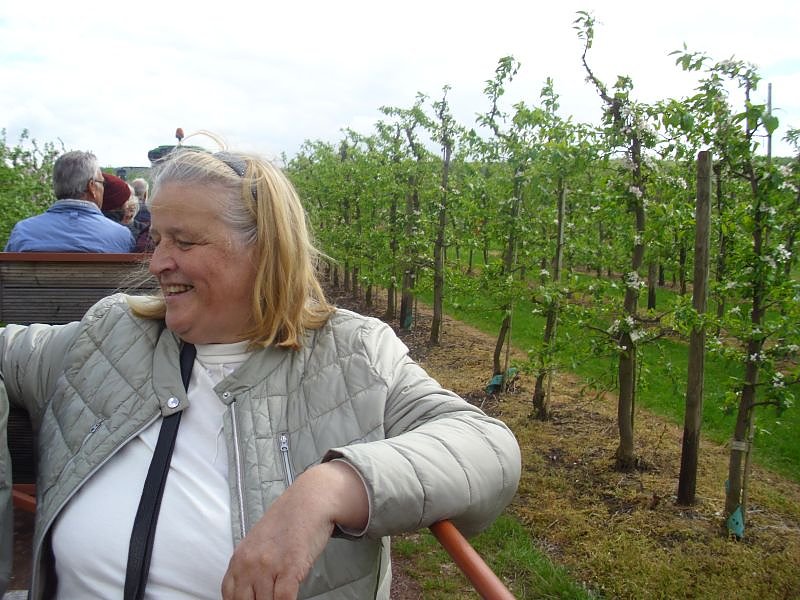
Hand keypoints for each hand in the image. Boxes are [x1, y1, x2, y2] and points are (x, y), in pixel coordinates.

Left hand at [221, 461, 368, 599]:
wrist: (309, 501)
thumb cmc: (287, 522)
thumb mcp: (258, 543)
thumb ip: (250, 567)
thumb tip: (250, 592)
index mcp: (239, 558)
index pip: (230, 596)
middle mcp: (250, 563)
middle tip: (269, 599)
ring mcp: (269, 566)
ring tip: (282, 598)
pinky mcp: (290, 567)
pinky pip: (284, 599)